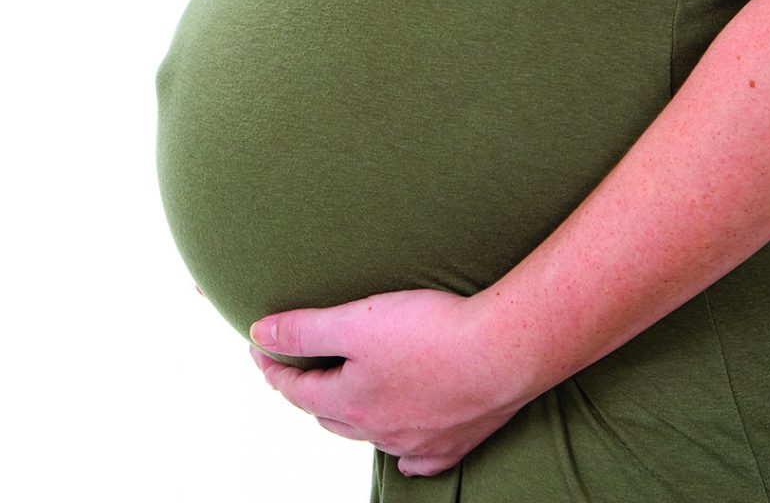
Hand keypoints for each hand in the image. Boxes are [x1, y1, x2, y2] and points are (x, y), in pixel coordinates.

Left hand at [248, 289, 526, 477]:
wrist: (502, 353)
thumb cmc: (430, 332)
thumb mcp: (356, 320)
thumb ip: (304, 329)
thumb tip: (258, 335)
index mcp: (350, 401)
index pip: (298, 389)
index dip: (275, 367)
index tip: (261, 348)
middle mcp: (379, 429)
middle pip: (331, 415)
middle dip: (311, 391)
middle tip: (302, 369)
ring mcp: (418, 440)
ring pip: (372, 435)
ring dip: (353, 417)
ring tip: (347, 398)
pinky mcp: (456, 440)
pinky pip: (420, 458)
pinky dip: (405, 451)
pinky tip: (404, 447)